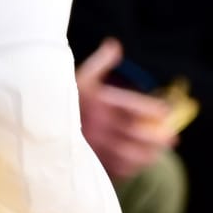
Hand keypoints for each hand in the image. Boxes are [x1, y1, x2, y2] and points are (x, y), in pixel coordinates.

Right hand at [76, 39, 181, 180]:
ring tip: (159, 151)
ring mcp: (93, 146)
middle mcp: (96, 125)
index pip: (132, 106)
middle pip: (133, 133)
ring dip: (147, 154)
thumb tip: (114, 44)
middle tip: (172, 137)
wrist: (40, 123)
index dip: (152, 109)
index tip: (166, 111)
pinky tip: (140, 162)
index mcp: (98, 103)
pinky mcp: (89, 162)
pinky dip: (131, 167)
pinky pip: (114, 168)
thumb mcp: (81, 75)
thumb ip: (101, 61)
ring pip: (127, 154)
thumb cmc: (66, 97)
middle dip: (156, 137)